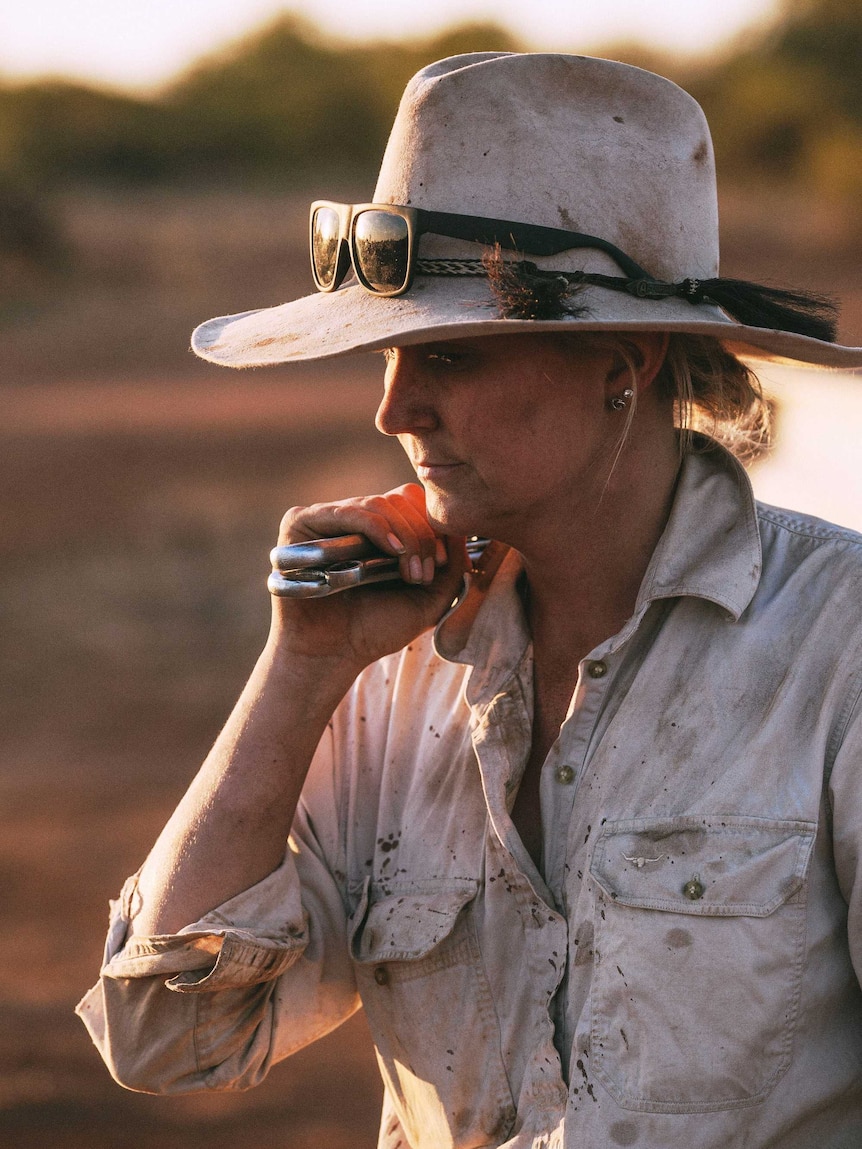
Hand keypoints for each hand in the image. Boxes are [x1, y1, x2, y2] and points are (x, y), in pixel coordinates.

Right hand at [268, 484, 467, 673]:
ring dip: (405, 536)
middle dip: (422, 535)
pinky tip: (392, 551)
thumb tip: (461, 528)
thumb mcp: (430, 599)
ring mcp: (327, 518)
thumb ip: (453, 565)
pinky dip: (376, 528)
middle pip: (402, 499)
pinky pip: (348, 511)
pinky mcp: (301, 523)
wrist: (331, 654)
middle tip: (423, 575)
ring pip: (380, 504)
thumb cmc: (376, 628)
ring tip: (409, 573)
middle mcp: (354, 517)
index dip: (434, 527)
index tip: (443, 564)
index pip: (415, 502)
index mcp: (381, 528)